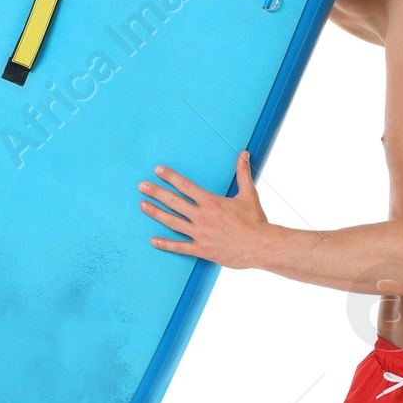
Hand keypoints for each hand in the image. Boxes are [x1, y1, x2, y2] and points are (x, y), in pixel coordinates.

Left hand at [138, 151, 269, 266]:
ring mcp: (200, 233)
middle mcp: (202, 216)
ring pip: (173, 222)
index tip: (158, 170)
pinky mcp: (202, 249)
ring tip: (142, 205)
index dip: (170, 176)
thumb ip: (242, 173)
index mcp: (211, 201)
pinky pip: (180, 247)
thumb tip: (244, 153)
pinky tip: (153, 241)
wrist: (260, 246)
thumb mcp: (249, 194)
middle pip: (174, 201)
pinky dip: (166, 244)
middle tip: (142, 186)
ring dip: (156, 213)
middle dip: (156, 192)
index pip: (186, 186)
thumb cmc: (255, 220)